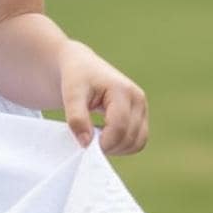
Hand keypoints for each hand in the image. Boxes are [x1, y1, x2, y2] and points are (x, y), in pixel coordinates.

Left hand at [57, 39, 148, 155]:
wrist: (80, 64)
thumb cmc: (75, 76)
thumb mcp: (71, 93)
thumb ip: (77, 118)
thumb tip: (86, 143)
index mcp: (123, 90)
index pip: (119, 128)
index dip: (103, 142)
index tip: (84, 144)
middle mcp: (138, 98)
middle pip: (130, 138)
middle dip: (109, 146)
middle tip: (87, 141)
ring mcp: (142, 107)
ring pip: (138, 143)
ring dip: (117, 148)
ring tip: (95, 137)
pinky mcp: (140, 115)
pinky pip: (137, 140)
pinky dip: (121, 145)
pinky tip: (103, 136)